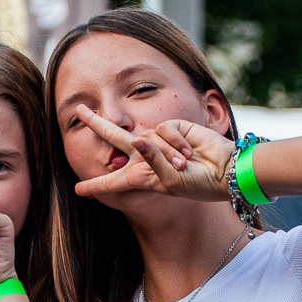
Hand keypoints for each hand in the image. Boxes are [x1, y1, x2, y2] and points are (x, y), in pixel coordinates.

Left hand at [70, 106, 238, 202]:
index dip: (96, 186)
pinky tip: (189, 150)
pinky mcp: (172, 127)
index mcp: (140, 177)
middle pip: (114, 138)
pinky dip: (176, 142)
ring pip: (146, 139)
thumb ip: (151, 161)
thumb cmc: (196, 183)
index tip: (79, 190)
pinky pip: (163, 131)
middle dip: (97, 124)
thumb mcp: (170, 181)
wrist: (222, 170)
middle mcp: (145, 157)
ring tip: (185, 163)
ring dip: (166, 154)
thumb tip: (136, 138)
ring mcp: (157, 141)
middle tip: (79, 112)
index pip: (113, 181)